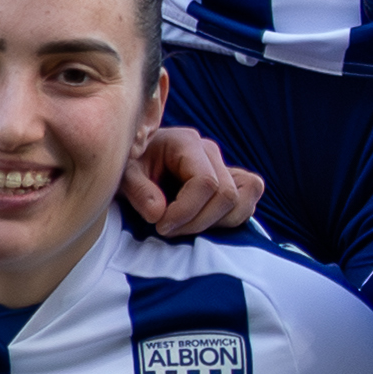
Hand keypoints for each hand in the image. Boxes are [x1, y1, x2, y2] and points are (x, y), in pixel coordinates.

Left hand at [119, 122, 259, 237]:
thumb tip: (158, 213)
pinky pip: (248, 199)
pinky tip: (204, 223)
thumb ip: (138, 191)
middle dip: (197, 222)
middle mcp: (210, 152)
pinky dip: (232, 218)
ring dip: (216, 224)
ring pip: (243, 201)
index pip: (205, 182)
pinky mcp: (231, 181)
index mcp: (186, 143)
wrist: (136, 160)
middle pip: (226, 195)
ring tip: (184, 227)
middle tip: (167, 230)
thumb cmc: (131, 165)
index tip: (160, 225)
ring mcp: (224, 166)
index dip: (186, 211)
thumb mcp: (124, 175)